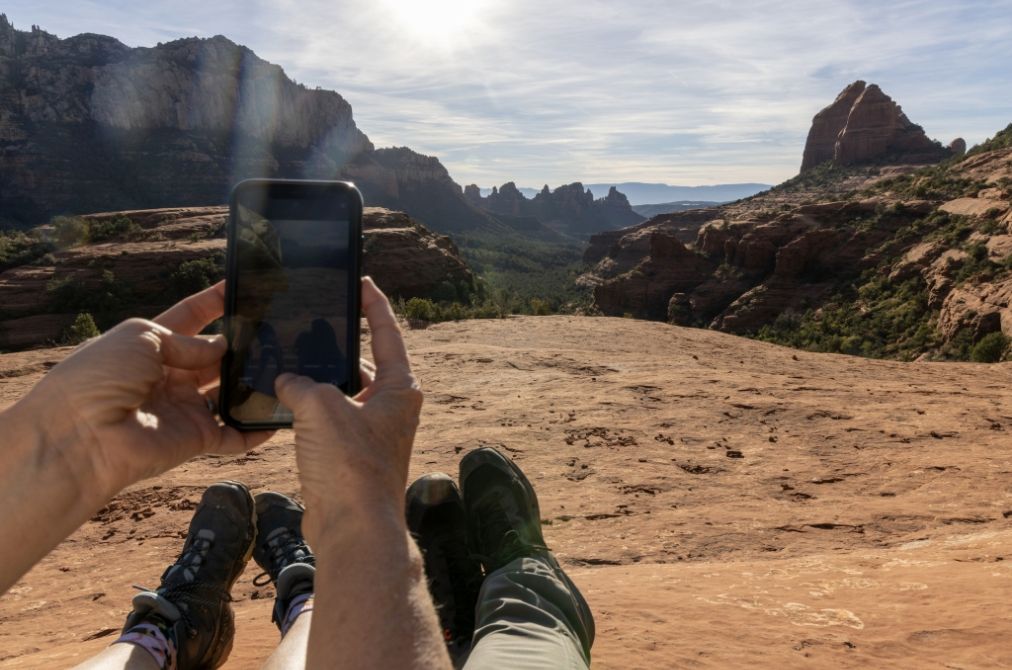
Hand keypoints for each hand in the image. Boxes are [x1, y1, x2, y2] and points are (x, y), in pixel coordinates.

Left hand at [26, 282, 270, 495]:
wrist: (80, 436)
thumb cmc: (99, 377)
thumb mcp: (141, 336)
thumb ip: (187, 340)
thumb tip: (221, 347)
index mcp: (150, 345)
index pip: (190, 318)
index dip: (214, 302)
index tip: (242, 287)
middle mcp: (169, 376)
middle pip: (214, 357)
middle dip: (241, 344)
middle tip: (275, 331)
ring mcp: (183, 408)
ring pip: (229, 393)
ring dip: (252, 382)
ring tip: (284, 365)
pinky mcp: (196, 438)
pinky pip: (233, 435)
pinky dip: (256, 429)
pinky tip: (280, 416)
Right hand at [276, 277, 422, 537]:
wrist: (353, 527)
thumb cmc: (350, 465)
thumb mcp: (321, 407)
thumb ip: (302, 383)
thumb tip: (287, 381)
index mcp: (400, 388)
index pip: (387, 333)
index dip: (374, 305)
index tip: (362, 282)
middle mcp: (392, 407)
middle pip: (363, 363)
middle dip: (336, 346)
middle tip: (310, 323)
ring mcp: (372, 433)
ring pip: (340, 394)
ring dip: (316, 382)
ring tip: (286, 361)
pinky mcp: (351, 456)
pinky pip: (327, 421)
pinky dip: (307, 412)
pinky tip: (281, 402)